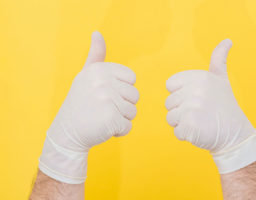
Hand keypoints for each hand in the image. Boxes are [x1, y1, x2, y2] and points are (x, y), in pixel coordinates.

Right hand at [39, 31, 138, 183]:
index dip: (121, 90)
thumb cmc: (80, 103)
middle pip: (134, 96)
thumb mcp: (85, 76)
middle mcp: (103, 81)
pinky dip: (118, 131)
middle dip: (122, 106)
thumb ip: (96, 55)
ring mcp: (107, 100)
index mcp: (100, 69)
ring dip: (120, 119)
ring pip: (133, 111)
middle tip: (101, 109)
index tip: (104, 94)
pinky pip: (128, 126)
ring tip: (101, 118)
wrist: (66, 132)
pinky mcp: (111, 118)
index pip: (132, 79)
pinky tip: (103, 128)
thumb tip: (97, 33)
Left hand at [165, 39, 255, 173]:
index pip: (170, 86)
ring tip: (201, 122)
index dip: (180, 95)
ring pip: (170, 118)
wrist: (236, 133)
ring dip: (182, 123)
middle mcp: (195, 90)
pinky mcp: (190, 126)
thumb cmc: (225, 106)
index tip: (197, 98)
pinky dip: (186, 135)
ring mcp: (192, 108)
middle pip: (169, 103)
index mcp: (198, 77)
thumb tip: (227, 40)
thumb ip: (219, 59)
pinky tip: (200, 131)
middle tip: (201, 113)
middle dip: (181, 111)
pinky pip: (176, 132)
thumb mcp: (221, 79)